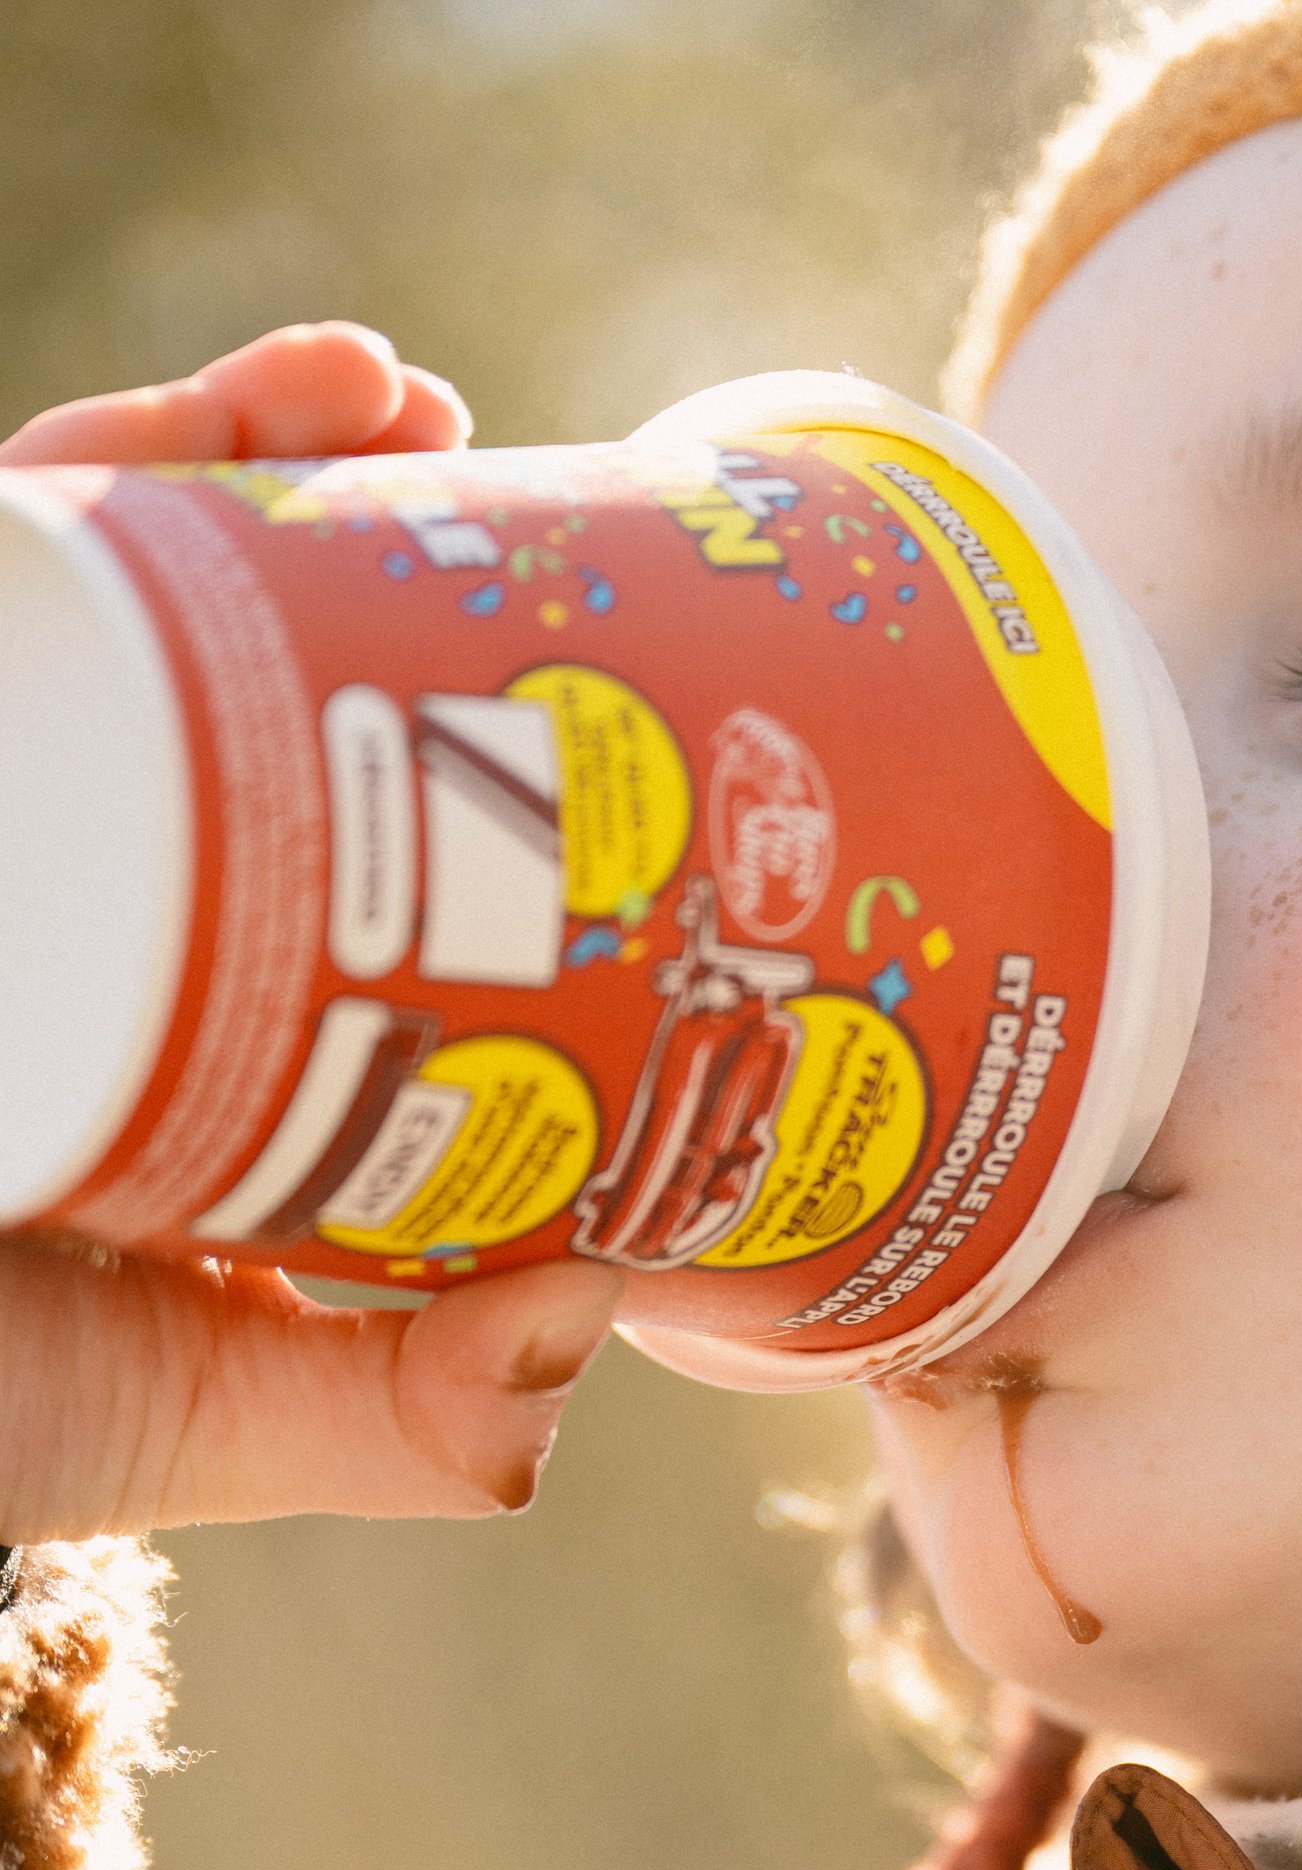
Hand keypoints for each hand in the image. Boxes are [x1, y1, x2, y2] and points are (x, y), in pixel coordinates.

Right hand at [0, 325, 615, 1539]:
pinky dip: (66, 485)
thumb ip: (406, 1408)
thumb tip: (602, 1302)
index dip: (417, 711)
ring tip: (374, 395)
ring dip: (217, 449)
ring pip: (76, 587)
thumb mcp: (210, 1411)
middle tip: (471, 463)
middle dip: (337, 529)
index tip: (559, 649)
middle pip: (207, 663)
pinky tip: (177, 422)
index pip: (304, 815)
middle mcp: (69, 888)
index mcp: (173, 1004)